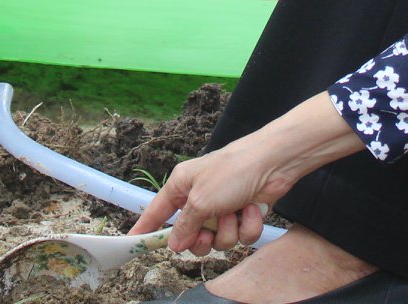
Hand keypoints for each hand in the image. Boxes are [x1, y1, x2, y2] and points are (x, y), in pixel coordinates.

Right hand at [130, 95, 360, 254]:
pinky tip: (253, 209)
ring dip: (229, 230)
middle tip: (207, 234)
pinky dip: (248, 225)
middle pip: (191, 234)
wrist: (273, 163)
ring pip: (219, 239)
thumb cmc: (232, 171)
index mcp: (182, 185)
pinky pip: (240, 235)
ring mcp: (223, 206)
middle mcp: (200, 197)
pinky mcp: (243, 213)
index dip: (147, 226)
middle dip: (202, 239)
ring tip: (236, 212)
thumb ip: (185, 226)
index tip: (135, 239)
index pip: (158, 210)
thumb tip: (174, 244)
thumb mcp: (201, 201)